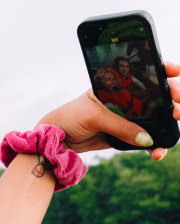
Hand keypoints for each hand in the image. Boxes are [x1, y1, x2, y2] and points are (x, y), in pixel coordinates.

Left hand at [37, 61, 179, 160]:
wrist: (55, 139)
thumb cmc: (71, 117)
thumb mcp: (95, 117)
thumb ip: (121, 127)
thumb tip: (147, 139)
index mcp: (119, 84)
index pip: (147, 73)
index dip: (164, 71)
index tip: (175, 72)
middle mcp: (127, 98)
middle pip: (157, 97)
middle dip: (172, 100)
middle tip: (178, 109)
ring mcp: (128, 117)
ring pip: (154, 119)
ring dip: (166, 125)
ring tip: (174, 127)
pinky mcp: (124, 135)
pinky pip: (144, 140)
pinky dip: (152, 147)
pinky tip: (157, 153)